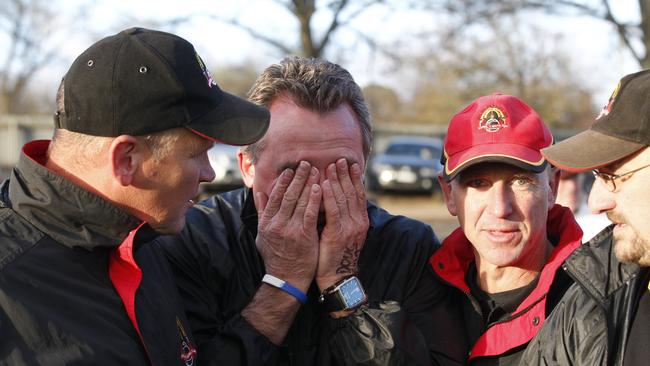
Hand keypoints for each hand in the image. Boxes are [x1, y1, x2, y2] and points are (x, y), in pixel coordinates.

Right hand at [255, 161, 321, 291]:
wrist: (285, 279)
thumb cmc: (275, 257)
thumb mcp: (262, 235)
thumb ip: (263, 212)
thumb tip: (259, 193)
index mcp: (266, 223)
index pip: (274, 196)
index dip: (283, 181)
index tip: (290, 170)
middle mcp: (277, 224)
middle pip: (288, 195)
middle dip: (298, 177)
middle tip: (306, 163)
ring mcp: (290, 229)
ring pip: (300, 201)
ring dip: (308, 183)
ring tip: (315, 170)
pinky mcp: (304, 235)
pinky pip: (310, 212)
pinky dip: (314, 198)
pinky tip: (319, 187)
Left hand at [316, 159, 368, 290]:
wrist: (337, 278)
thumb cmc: (335, 256)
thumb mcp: (343, 234)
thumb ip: (342, 217)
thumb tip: (336, 200)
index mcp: (361, 222)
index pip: (358, 195)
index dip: (354, 179)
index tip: (351, 164)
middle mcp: (358, 222)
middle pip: (351, 193)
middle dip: (345, 175)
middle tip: (340, 159)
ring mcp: (349, 228)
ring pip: (342, 198)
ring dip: (336, 180)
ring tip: (331, 166)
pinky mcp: (337, 234)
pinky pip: (332, 210)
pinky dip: (328, 196)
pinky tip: (322, 185)